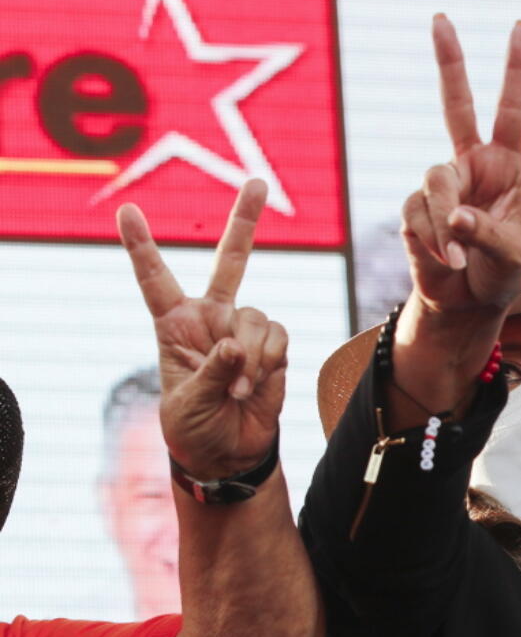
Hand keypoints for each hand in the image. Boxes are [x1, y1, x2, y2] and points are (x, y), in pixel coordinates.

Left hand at [118, 179, 286, 479]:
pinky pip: (279, 337)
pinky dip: (269, 362)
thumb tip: (238, 344)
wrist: (229, 453)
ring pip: (257, 315)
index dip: (141, 246)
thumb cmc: (194, 428)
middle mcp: (213, 318)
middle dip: (246, 221)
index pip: (156, 279)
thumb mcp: (188, 402)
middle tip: (259, 182)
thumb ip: (214, 370)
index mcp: (175, 325)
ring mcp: (246, 330)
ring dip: (252, 357)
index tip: (125, 211)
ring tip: (239, 389)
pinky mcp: (275, 348)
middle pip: (232, 261)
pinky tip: (255, 386)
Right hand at [401, 14, 520, 316]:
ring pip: (434, 183)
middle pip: (455, 104)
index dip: (517, 70)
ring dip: (445, 223)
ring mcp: (440, 185)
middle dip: (449, 61)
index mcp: (507, 167)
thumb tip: (453, 216)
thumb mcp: (511, 259)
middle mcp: (471, 165)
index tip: (520, 27)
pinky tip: (446, 260)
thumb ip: (487, 234)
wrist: (468, 304)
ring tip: (458, 256)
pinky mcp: (413, 209)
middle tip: (441, 18)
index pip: (513, 111)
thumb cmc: (500, 276)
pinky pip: (416, 216)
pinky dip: (433, 241)